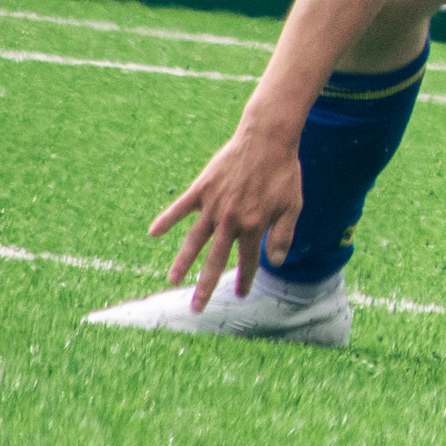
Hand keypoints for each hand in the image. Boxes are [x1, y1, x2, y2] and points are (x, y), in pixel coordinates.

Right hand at [150, 124, 304, 308]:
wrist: (268, 138)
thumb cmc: (283, 171)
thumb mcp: (292, 205)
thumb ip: (283, 235)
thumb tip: (274, 263)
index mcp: (254, 226)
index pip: (248, 260)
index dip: (245, 278)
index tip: (241, 295)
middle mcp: (230, 220)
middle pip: (215, 260)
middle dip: (206, 286)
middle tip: (197, 308)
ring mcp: (214, 205)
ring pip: (194, 240)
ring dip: (182, 262)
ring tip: (173, 281)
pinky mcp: (202, 189)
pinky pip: (180, 208)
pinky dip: (166, 220)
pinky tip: (152, 233)